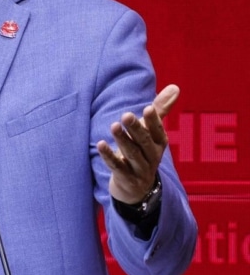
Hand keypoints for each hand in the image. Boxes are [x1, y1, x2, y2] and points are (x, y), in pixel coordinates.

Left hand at [97, 84, 178, 203]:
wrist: (137, 187)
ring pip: (131, 154)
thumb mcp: (152, 132)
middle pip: (144, 142)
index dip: (154, 121)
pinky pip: (117, 167)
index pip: (158, 131)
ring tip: (114, 126)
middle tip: (126, 115)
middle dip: (136, 129)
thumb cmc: (143, 151)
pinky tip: (101, 144)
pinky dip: (109, 156)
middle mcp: (152, 156)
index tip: (148, 108)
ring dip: (123, 140)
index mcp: (159, 143)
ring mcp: (140, 169)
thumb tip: (175, 86)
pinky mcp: (126, 178)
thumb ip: (160, 110)